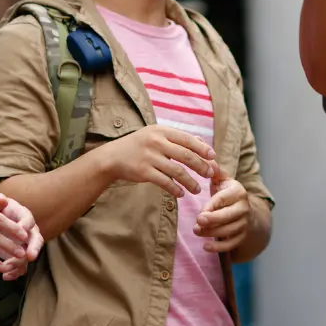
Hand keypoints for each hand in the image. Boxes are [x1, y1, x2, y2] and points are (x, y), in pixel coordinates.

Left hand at [0, 196, 43, 280]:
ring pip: (27, 255)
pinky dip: (14, 272)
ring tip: (7, 268)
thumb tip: (0, 199)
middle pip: (36, 239)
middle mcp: (27, 230)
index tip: (22, 231)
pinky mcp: (17, 254)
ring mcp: (24, 244)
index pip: (28, 219)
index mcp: (22, 215)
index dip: (26, 225)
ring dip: (19, 263)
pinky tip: (5, 276)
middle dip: (34, 248)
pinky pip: (20, 265)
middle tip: (30, 256)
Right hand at [97, 125, 216, 197]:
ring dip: (190, 182)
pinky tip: (181, 193)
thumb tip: (203, 144)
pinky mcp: (143, 171)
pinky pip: (164, 182)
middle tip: (210, 174)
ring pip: (177, 171)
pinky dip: (175, 188)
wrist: (112, 157)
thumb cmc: (138, 146)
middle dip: (201, 166)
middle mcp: (156, 142)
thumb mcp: (155, 135)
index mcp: (161, 131)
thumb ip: (177, 139)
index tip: (213, 157)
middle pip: (185, 155)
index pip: (187, 139)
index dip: (202, 149)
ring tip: (197, 189)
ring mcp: (149, 157)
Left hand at [194, 164, 249, 253]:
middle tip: (197, 222)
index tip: (199, 212)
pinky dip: (219, 248)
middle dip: (212, 220)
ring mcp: (244, 223)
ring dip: (211, 233)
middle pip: (228, 216)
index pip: (223, 199)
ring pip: (228, 231)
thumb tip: (208, 160)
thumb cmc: (227, 193)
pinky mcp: (242, 236)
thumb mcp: (222, 179)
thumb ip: (214, 170)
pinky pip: (231, 244)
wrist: (245, 210)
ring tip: (196, 231)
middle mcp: (244, 208)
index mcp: (238, 191)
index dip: (211, 206)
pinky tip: (205, 247)